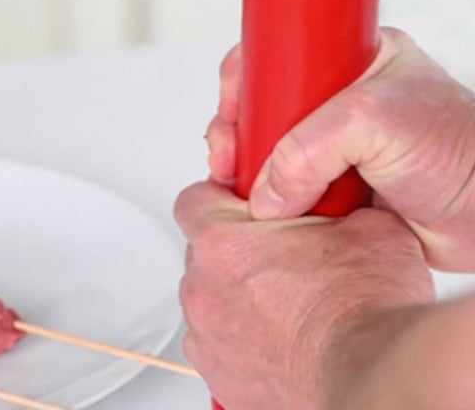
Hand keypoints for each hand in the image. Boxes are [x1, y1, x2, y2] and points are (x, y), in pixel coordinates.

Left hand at [174, 180, 433, 409]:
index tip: (244, 206)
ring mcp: (208, 336)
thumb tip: (347, 195)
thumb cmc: (368, 311)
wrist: (379, 377)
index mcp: (223, 242)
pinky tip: (278, 339)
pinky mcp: (219, 376)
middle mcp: (204, 289)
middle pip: (202, 252)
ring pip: (209, 300)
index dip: (220, 199)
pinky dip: (240, 341)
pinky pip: (217, 346)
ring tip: (284, 303)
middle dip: (234, 250)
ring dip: (236, 296)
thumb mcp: (369, 225)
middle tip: (278, 256)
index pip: (193, 200)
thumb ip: (339, 201)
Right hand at [206, 28, 474, 270]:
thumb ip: (307, 150)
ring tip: (243, 187)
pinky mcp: (339, 184)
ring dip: (252, 168)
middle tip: (228, 156)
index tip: (230, 108)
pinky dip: (273, 198)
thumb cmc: (461, 149)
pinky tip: (265, 206)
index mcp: (351, 59)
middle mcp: (339, 98)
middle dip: (238, 129)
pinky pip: (290, 186)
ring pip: (273, 149)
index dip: (245, 79)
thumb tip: (264, 191)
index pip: (278, 54)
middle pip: (266, 104)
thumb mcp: (373, 121)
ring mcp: (338, 142)